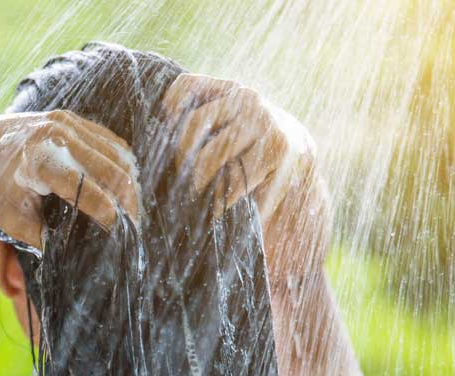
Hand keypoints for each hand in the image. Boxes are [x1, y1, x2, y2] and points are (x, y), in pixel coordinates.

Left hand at [0, 110, 138, 248]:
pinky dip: (120, 161)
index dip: (110, 215)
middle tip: (134, 226)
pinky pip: (108, 139)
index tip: (120, 234)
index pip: (89, 191)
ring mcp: (65, 122)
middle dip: (129, 201)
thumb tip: (74, 256)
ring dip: (129, 181)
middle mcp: (56, 137)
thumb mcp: (12, 221)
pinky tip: (123, 183)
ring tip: (132, 207)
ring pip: (116, 152)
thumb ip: (44, 239)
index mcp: (40, 163)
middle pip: (112, 170)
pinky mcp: (68, 118)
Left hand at [162, 73, 329, 277]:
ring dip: (198, 182)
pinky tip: (217, 209)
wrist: (300, 171)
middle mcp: (246, 99)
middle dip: (181, 158)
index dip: (168, 111)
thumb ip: (201, 122)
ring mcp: (263, 123)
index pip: (185, 87)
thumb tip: (154, 135)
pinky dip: (220, 201)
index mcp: (230, 90)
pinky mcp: (275, 152)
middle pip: (192, 125)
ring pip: (210, 155)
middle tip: (182, 180)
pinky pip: (233, 181)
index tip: (166, 136)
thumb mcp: (228, 128)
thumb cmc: (250, 152)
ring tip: (197, 196)